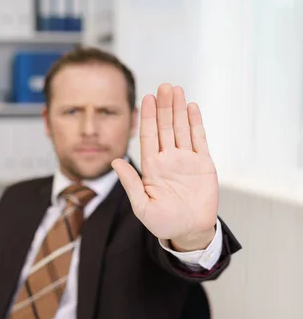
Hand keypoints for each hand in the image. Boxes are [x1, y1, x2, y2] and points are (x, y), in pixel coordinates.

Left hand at [112, 84, 217, 250]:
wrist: (190, 232)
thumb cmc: (164, 223)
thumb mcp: (142, 206)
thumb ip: (131, 183)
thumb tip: (115, 162)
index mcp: (153, 168)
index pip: (149, 137)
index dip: (148, 118)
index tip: (146, 98)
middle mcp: (169, 160)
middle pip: (165, 128)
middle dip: (163, 107)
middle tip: (163, 86)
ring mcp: (187, 160)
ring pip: (181, 129)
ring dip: (178, 109)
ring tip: (175, 89)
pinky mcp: (204, 164)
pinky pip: (199, 140)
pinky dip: (196, 123)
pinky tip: (191, 107)